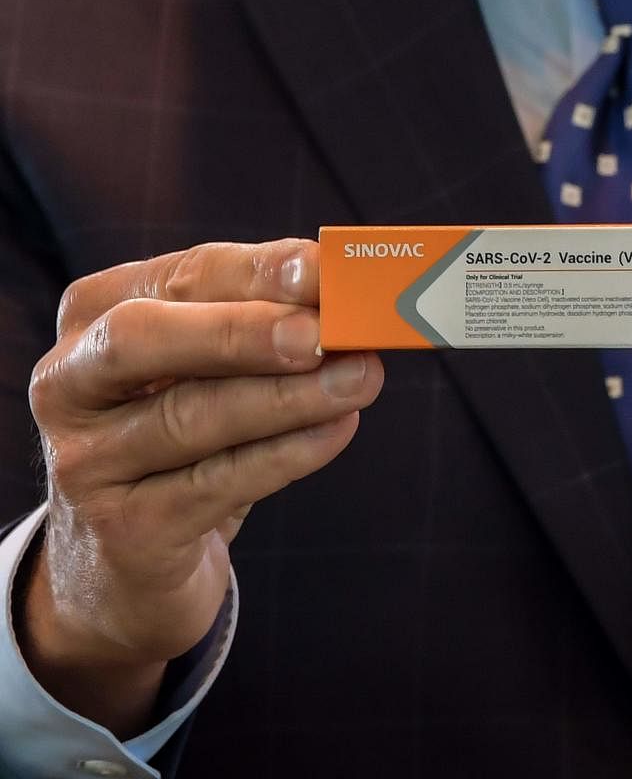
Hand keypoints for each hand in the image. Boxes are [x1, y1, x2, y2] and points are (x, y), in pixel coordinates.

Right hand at [20, 238, 383, 734]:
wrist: (129, 563)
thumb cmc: (184, 444)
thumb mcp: (211, 374)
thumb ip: (266, 325)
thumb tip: (343, 294)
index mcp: (94, 316)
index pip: (182, 277)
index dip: (259, 270)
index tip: (327, 269)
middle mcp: (70, 383)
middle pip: (146, 337)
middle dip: (241, 331)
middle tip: (322, 333)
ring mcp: (86, 460)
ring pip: (190, 417)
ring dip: (288, 396)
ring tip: (361, 379)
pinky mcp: (124, 528)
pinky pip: (215, 484)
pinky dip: (286, 454)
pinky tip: (337, 430)